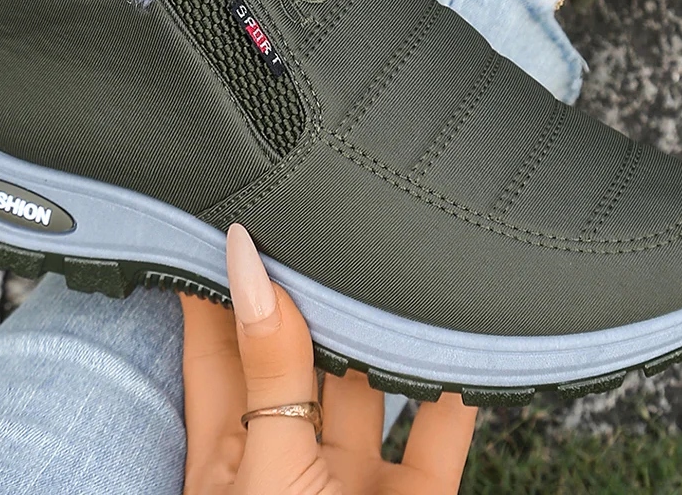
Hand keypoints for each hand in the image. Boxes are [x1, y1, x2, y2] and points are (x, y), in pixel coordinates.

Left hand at [181, 224, 476, 494]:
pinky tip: (464, 330)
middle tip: (323, 216)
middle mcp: (291, 457)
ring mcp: (355, 477)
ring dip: (384, 329)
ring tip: (394, 257)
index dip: (220, 282)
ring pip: (371, 380)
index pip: (216, 346)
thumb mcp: (268, 471)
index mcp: (230, 456)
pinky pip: (443, 426)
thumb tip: (248, 268)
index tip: (232, 213)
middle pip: (301, 353)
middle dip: (311, 292)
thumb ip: (270, 372)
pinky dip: (458, 384)